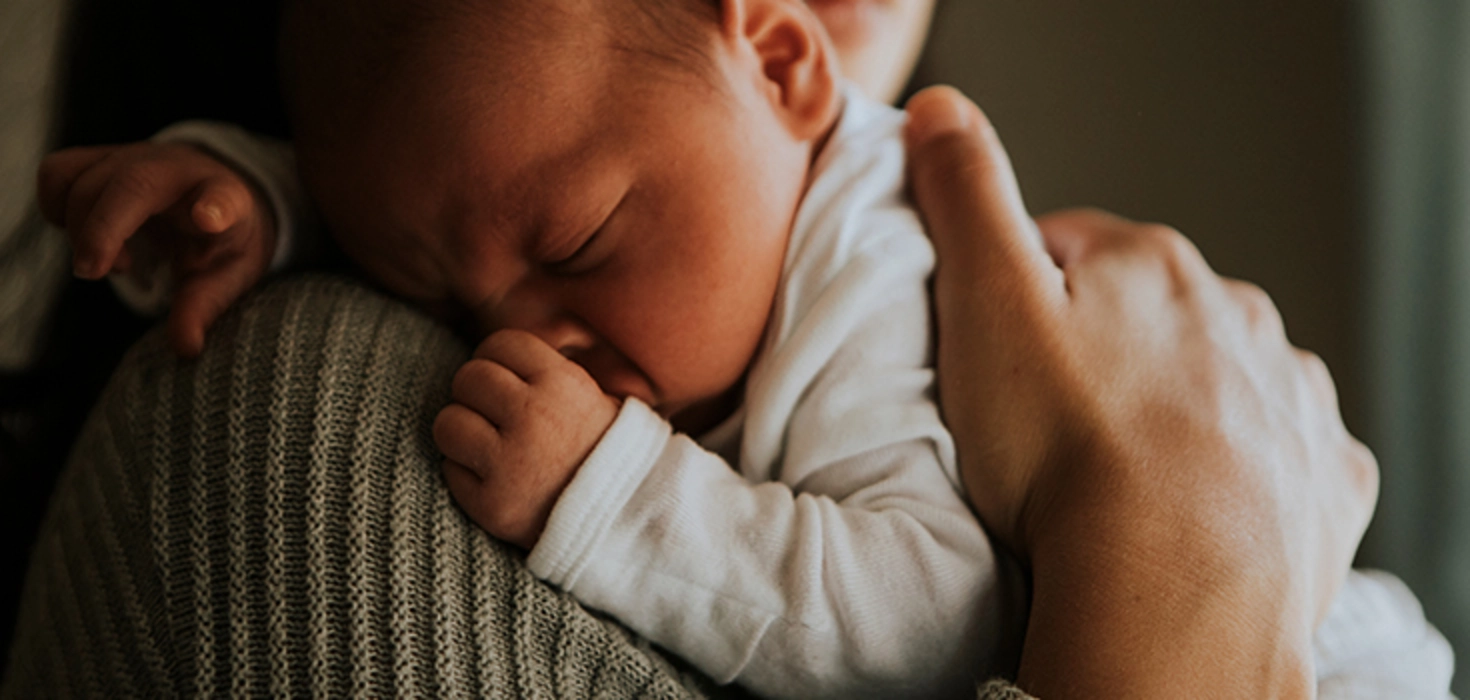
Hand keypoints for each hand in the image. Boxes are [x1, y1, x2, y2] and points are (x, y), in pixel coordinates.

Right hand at [37, 142, 277, 357]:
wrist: (210, 194)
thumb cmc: (220, 238)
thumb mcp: (226, 275)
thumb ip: (203, 308)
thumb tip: (185, 348)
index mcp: (225, 198)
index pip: (225, 197)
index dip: (217, 207)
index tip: (210, 220)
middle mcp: (176, 171)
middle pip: (131, 184)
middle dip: (103, 228)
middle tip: (96, 273)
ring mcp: (134, 158)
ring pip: (84, 179)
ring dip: (80, 227)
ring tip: (114, 261)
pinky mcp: (99, 159)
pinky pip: (58, 173)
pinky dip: (56, 207)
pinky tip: (83, 235)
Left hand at [434, 329, 619, 548]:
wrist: (629, 521)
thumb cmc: (609, 455)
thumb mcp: (598, 398)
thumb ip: (552, 372)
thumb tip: (507, 353)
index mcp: (562, 384)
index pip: (500, 344)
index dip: (497, 360)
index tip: (504, 380)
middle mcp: (533, 417)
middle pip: (468, 378)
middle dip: (475, 394)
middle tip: (491, 414)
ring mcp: (510, 463)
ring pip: (448, 423)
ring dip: (461, 432)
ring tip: (486, 445)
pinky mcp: (492, 504)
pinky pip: (450, 471)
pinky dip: (465, 475)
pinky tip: (493, 479)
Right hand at [904, 86, 1376, 696]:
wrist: (1170, 587)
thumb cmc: (1066, 448)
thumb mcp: (985, 301)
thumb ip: (964, 197)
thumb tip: (941, 113)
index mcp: (1153, 265)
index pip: (1068, 247)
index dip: (1016, 296)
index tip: (989, 355)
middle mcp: (1237, 316)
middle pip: (1146, 314)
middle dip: (1099, 350)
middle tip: (1043, 423)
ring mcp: (1290, 398)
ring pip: (1215, 379)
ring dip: (1169, 407)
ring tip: (1110, 473)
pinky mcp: (1321, 479)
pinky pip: (1276, 455)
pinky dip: (1236, 469)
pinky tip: (1189, 505)